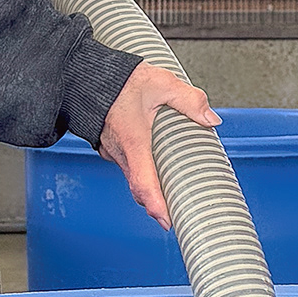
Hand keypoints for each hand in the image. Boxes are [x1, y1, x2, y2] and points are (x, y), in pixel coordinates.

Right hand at [100, 64, 220, 230]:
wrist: (86, 75)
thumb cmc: (119, 80)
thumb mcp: (161, 82)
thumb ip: (189, 100)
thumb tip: (211, 119)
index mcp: (133, 140)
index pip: (143, 181)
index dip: (155, 204)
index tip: (167, 221)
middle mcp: (120, 151)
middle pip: (139, 188)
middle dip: (157, 205)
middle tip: (177, 218)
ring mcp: (113, 151)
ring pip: (134, 178)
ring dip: (151, 190)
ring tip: (173, 199)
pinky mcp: (111, 148)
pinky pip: (129, 167)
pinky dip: (143, 176)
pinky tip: (158, 171)